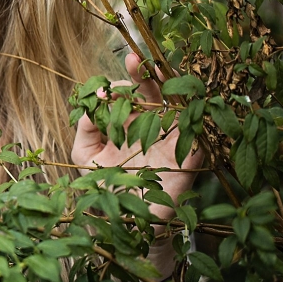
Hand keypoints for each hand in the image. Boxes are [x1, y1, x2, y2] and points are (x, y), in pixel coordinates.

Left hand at [71, 53, 204, 219]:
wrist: (132, 221)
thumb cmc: (108, 185)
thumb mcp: (86, 156)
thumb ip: (85, 130)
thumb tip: (89, 106)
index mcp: (127, 120)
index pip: (124, 94)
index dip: (115, 87)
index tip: (102, 91)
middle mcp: (150, 123)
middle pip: (153, 91)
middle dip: (144, 73)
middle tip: (134, 59)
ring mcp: (172, 136)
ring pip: (177, 103)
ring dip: (170, 85)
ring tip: (159, 69)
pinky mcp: (190, 156)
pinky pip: (197, 133)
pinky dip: (193, 118)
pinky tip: (185, 103)